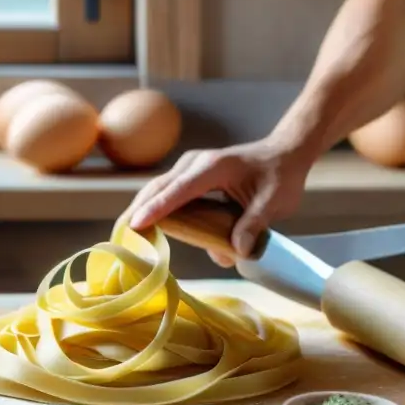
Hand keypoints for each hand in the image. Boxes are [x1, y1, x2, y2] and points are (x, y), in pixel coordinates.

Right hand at [126, 139, 311, 266]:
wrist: (284, 154)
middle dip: (138, 210)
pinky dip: (154, 206)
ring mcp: (190, 167)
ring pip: (158, 188)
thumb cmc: (280, 177)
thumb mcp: (275, 203)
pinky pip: (167, 191)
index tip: (138, 224)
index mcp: (215, 167)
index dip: (159, 208)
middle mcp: (196, 163)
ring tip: (125, 233)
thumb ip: (255, 225)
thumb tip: (238, 250)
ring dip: (142, 208)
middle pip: (159, 187)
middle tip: (120, 235)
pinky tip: (145, 225)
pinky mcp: (190, 175)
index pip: (180, 189)